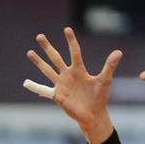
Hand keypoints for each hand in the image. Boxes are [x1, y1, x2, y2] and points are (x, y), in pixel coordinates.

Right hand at [24, 27, 121, 143]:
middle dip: (47, 47)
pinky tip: (25, 83)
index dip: (71, 41)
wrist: (94, 114)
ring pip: (47, 70)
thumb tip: (119, 52)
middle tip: (40, 36)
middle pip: (56, 58)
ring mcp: (61, 84)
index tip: (67, 29)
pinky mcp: (57, 95)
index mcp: (79, 69)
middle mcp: (68, 74)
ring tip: (29, 52)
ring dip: (38, 62)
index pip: (74, 52)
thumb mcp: (105, 80)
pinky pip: (43, 90)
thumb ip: (109, 66)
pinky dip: (34, 87)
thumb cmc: (100, 97)